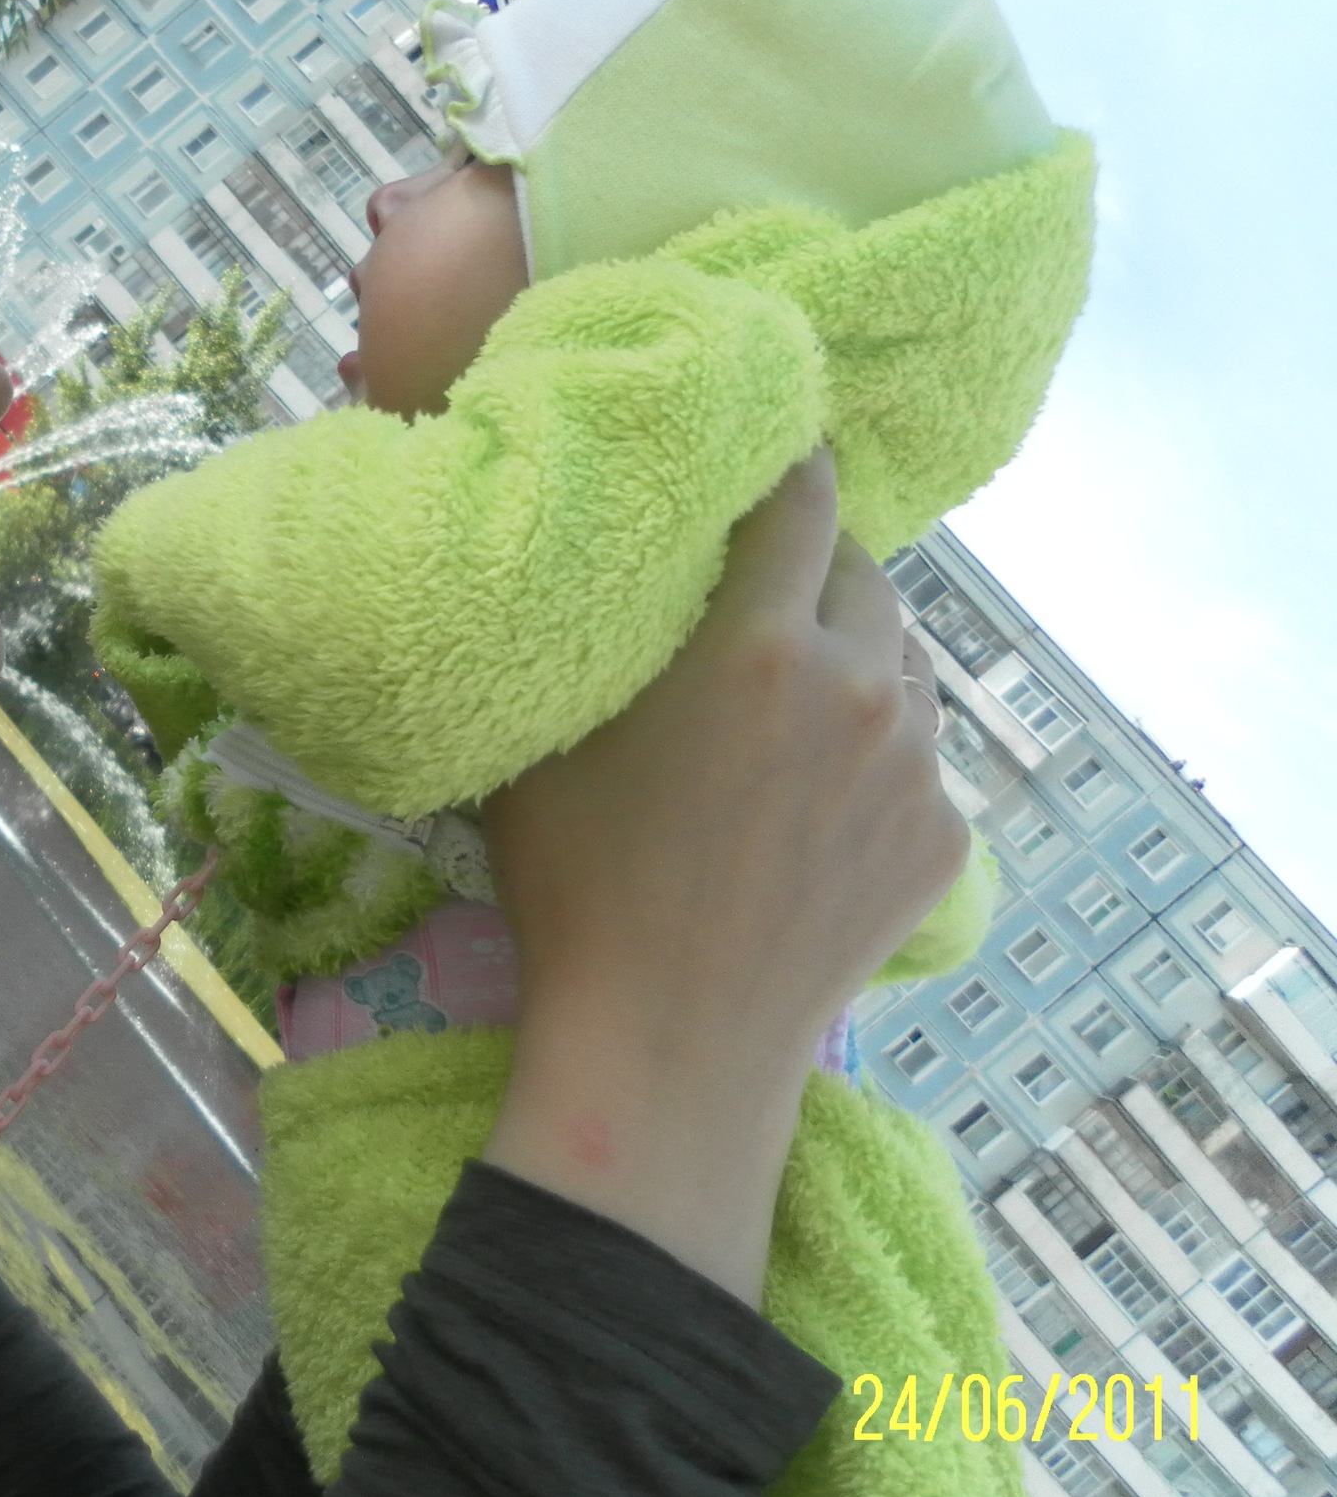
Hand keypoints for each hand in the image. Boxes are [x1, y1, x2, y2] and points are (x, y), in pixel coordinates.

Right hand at [477, 447, 965, 1303]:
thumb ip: (597, 634)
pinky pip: (917, 762)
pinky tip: (810, 810)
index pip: (801, 496)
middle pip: (865, 571)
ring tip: (787, 709)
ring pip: (903, 666)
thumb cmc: (579, 886)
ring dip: (854, 661)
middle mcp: (860, 687)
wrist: (671, 1045)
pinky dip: (874, 761)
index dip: (785, 461)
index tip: (764, 451)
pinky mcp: (944, 839)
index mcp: (760, 643)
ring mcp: (917, 769)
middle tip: (756, 600)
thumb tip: (601, 557)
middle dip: (816, 568)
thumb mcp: (552, 737)